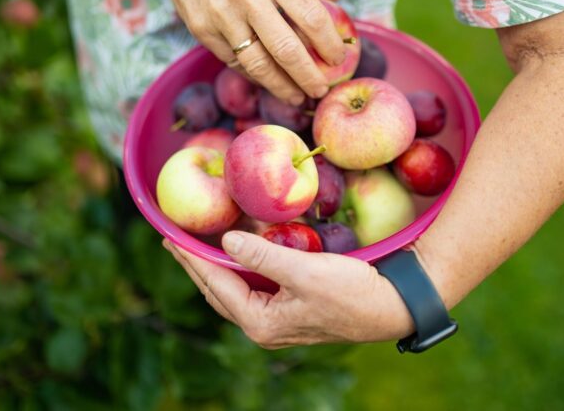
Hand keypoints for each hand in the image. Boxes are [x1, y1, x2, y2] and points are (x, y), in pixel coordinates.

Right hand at [147, 0, 346, 104]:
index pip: (311, 17)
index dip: (329, 44)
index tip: (338, 60)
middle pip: (286, 49)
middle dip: (307, 77)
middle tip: (320, 91)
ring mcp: (222, 17)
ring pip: (258, 65)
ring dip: (281, 86)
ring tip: (297, 97)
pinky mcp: (203, 32)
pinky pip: (235, 62)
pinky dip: (254, 75)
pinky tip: (269, 81)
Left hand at [163, 232, 413, 348]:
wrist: (392, 306)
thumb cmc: (352, 291)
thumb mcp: (304, 271)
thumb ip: (262, 256)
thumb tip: (225, 242)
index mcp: (261, 322)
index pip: (215, 283)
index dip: (192, 257)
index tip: (171, 237)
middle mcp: (263, 325)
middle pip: (218, 290)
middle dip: (195, 264)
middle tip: (173, 241)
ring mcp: (276, 319)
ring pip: (234, 290)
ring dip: (216, 267)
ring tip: (195, 246)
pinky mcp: (289, 309)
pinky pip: (253, 287)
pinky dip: (240, 268)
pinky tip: (235, 253)